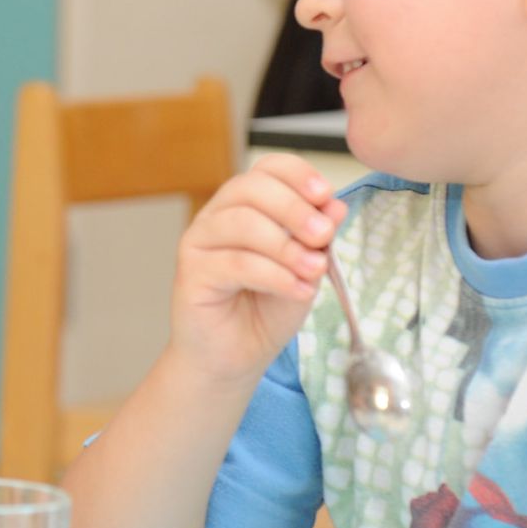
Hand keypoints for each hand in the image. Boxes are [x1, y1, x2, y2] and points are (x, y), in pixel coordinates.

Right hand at [169, 154, 345, 380]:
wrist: (234, 358)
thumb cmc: (265, 311)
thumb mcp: (304, 269)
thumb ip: (317, 240)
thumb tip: (335, 207)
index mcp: (245, 205)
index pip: (267, 169)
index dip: (297, 174)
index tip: (326, 195)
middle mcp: (217, 215)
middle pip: (252, 188)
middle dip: (294, 208)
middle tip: (324, 236)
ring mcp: (199, 242)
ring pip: (242, 223)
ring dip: (286, 245)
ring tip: (315, 270)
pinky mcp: (191, 273)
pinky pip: (236, 263)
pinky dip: (275, 275)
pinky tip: (298, 290)